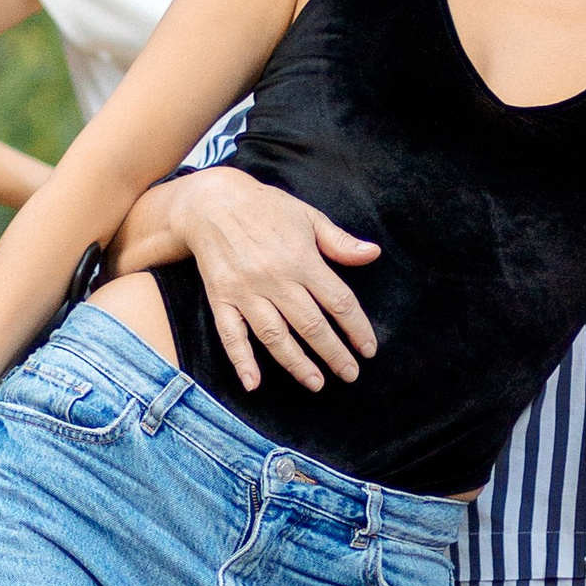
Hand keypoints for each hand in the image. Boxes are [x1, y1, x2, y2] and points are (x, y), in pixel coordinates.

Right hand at [154, 166, 380, 392]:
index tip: (368, 349)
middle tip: (350, 374)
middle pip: (311, 324)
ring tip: (316, 383)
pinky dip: (241, 360)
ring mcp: (245, 291)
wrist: (211, 202)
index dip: (357, 328)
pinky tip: (253, 384)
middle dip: (333, 353)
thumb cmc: (266, 208)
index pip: (338, 302)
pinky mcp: (221, 298)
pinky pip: (231, 334)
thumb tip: (374, 254)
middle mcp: (274, 278)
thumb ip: (340, 242)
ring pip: (275, 336)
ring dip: (297, 363)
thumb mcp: (309, 217)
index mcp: (301, 258)